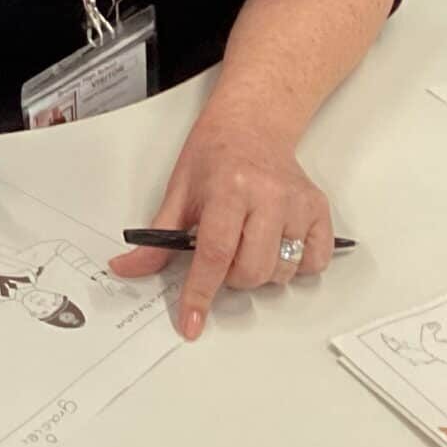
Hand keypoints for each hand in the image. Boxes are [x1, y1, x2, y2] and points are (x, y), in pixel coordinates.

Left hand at [109, 105, 333, 340]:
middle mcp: (268, 195)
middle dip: (230, 278)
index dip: (200, 292)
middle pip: (250, 271)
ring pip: (281, 272)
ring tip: (248, 244)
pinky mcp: (319, 209)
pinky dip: (294, 266)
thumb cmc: (213, 154)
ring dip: (260, 272)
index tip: (191, 322)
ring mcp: (298, 203)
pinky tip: (277, 244)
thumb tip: (127, 269)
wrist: (251, 124)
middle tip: (223, 252)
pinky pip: (314, 262)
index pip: (215, 253)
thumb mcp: (178, 191)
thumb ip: (157, 238)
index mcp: (229, 188)